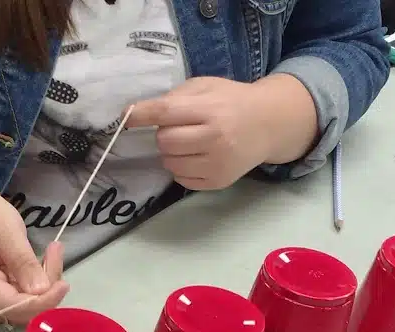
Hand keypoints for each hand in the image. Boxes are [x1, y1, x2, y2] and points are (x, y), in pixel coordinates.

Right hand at [0, 179, 66, 324]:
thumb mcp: (6, 230)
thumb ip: (22, 261)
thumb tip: (41, 290)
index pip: (15, 307)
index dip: (43, 301)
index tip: (64, 283)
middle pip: (22, 311)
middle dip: (46, 290)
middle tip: (55, 253)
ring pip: (27, 307)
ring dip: (46, 285)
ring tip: (52, 252)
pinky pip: (24, 299)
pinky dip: (38, 283)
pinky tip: (43, 260)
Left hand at [130, 76, 302, 190]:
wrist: (268, 124)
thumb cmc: (231, 101)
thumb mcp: (206, 86)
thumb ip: (175, 97)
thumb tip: (137, 113)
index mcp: (211, 109)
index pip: (166, 113)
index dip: (141, 115)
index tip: (126, 117)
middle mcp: (215, 138)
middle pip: (164, 141)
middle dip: (164, 134)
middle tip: (179, 127)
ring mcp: (217, 164)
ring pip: (169, 163)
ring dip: (171, 153)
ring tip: (189, 142)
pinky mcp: (218, 182)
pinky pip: (181, 179)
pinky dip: (182, 168)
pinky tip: (198, 156)